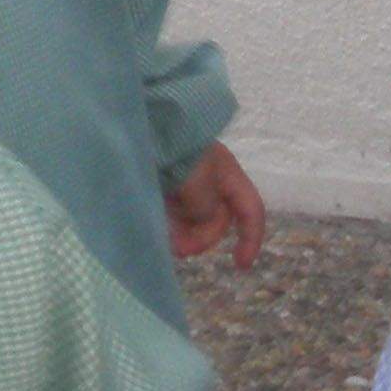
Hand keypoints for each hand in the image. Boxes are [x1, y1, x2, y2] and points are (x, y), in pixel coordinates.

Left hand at [165, 141, 266, 267]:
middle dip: (203, 238)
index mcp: (227, 174)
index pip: (250, 210)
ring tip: (166, 243)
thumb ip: (207, 209)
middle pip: (217, 219)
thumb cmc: (173, 151)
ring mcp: (183, 180)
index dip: (251, 238)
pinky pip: (171, 210)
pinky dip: (168, 224)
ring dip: (184, 234)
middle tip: (181, 251)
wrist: (138, 126)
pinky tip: (158, 230)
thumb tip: (204, 222)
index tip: (240, 265)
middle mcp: (209, 178)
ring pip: (192, 218)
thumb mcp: (197, 182)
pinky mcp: (161, 182)